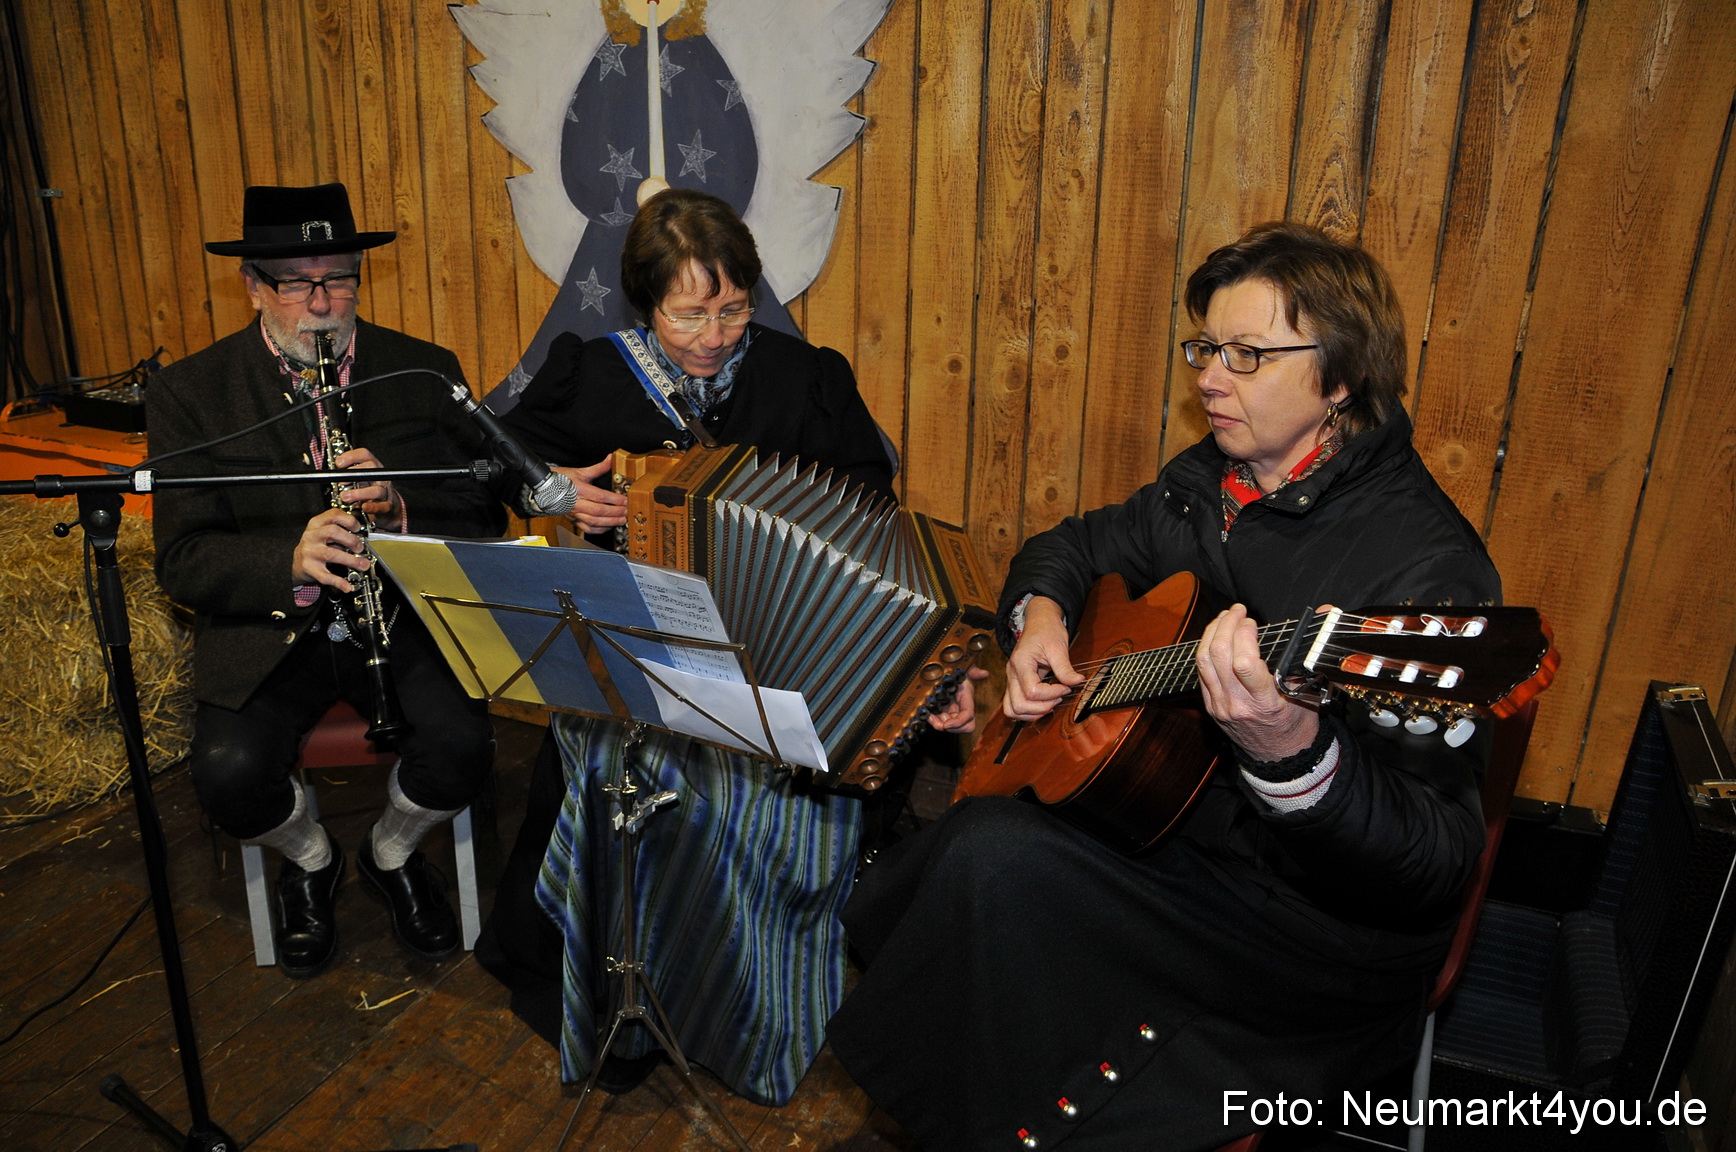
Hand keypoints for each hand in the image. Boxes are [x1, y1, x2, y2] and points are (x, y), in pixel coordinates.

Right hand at [293, 506, 370, 591]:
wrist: (295, 562)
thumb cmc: (315, 545)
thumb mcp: (322, 531)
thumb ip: (339, 530)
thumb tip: (362, 537)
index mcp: (316, 524)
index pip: (333, 515)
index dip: (348, 520)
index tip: (358, 528)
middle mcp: (312, 536)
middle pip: (333, 532)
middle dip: (351, 540)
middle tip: (360, 548)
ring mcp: (309, 552)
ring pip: (331, 554)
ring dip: (351, 560)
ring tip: (363, 565)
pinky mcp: (309, 568)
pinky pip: (325, 576)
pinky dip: (338, 581)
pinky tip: (347, 586)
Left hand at [331, 446, 401, 528]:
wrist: (386, 508)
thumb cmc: (369, 491)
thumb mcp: (360, 479)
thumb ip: (349, 474)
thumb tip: (332, 472)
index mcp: (373, 468)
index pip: (364, 455)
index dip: (351, 457)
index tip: (338, 463)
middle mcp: (381, 477)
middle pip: (372, 468)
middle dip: (354, 473)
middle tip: (341, 482)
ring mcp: (385, 492)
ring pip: (376, 490)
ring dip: (359, 493)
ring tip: (345, 497)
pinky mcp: (387, 506)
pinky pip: (381, 506)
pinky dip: (372, 507)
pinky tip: (363, 507)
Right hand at [559, 457, 627, 533]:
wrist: (545, 488)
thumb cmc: (562, 479)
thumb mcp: (581, 471)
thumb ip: (599, 467)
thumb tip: (610, 459)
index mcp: (579, 489)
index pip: (599, 496)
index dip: (614, 500)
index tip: (625, 500)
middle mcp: (576, 503)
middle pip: (598, 511)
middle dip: (615, 513)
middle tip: (626, 512)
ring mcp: (574, 513)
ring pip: (593, 522)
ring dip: (609, 522)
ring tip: (621, 520)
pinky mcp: (573, 520)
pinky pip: (587, 529)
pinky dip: (599, 530)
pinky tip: (608, 526)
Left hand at [927, 666, 990, 732]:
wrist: (945, 671)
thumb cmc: (956, 670)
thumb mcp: (963, 668)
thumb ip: (973, 670)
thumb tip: (985, 673)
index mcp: (966, 697)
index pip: (968, 714)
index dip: (959, 722)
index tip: (946, 725)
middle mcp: (961, 707)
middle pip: (965, 726)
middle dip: (953, 728)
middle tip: (939, 723)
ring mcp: (952, 711)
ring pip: (951, 727)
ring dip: (940, 725)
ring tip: (930, 717)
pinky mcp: (943, 712)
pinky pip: (940, 722)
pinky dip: (933, 721)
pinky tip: (928, 714)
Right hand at [1002, 597, 1083, 720]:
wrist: (1039, 622)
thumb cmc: (1046, 630)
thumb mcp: (1058, 646)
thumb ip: (1065, 667)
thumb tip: (1077, 682)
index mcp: (1021, 663)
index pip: (1031, 691)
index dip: (1051, 694)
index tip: (1066, 687)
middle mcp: (1011, 674)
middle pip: (1018, 705)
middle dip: (1042, 707)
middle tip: (1059, 697)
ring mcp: (1011, 680)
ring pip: (1012, 710)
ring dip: (1033, 713)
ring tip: (1051, 702)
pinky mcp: (1015, 684)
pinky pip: (1014, 706)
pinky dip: (1028, 711)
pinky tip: (1044, 703)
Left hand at [1194, 603, 1317, 760]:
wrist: (1280, 756)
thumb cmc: (1298, 723)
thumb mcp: (1311, 692)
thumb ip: (1310, 655)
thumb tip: (1326, 614)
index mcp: (1264, 702)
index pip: (1243, 664)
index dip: (1243, 636)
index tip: (1252, 623)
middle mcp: (1238, 704)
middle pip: (1219, 655)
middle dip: (1226, 625)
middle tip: (1237, 611)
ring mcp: (1220, 706)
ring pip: (1203, 661)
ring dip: (1212, 633)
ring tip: (1224, 618)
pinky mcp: (1211, 706)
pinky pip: (1201, 673)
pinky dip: (1206, 650)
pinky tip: (1216, 637)